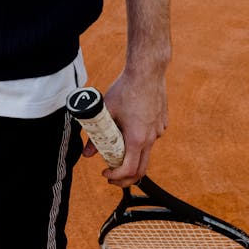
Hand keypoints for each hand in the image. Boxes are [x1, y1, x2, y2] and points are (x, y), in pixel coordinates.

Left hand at [84, 68, 168, 186]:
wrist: (147, 71)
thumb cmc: (125, 89)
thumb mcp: (105, 113)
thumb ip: (95, 137)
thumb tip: (86, 154)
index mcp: (137, 139)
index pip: (129, 170)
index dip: (116, 176)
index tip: (105, 172)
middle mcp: (151, 138)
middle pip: (141, 169)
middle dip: (125, 177)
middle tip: (111, 175)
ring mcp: (158, 131)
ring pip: (146, 154)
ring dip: (132, 158)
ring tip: (116, 150)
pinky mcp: (161, 123)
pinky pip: (151, 139)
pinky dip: (139, 142)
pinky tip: (129, 128)